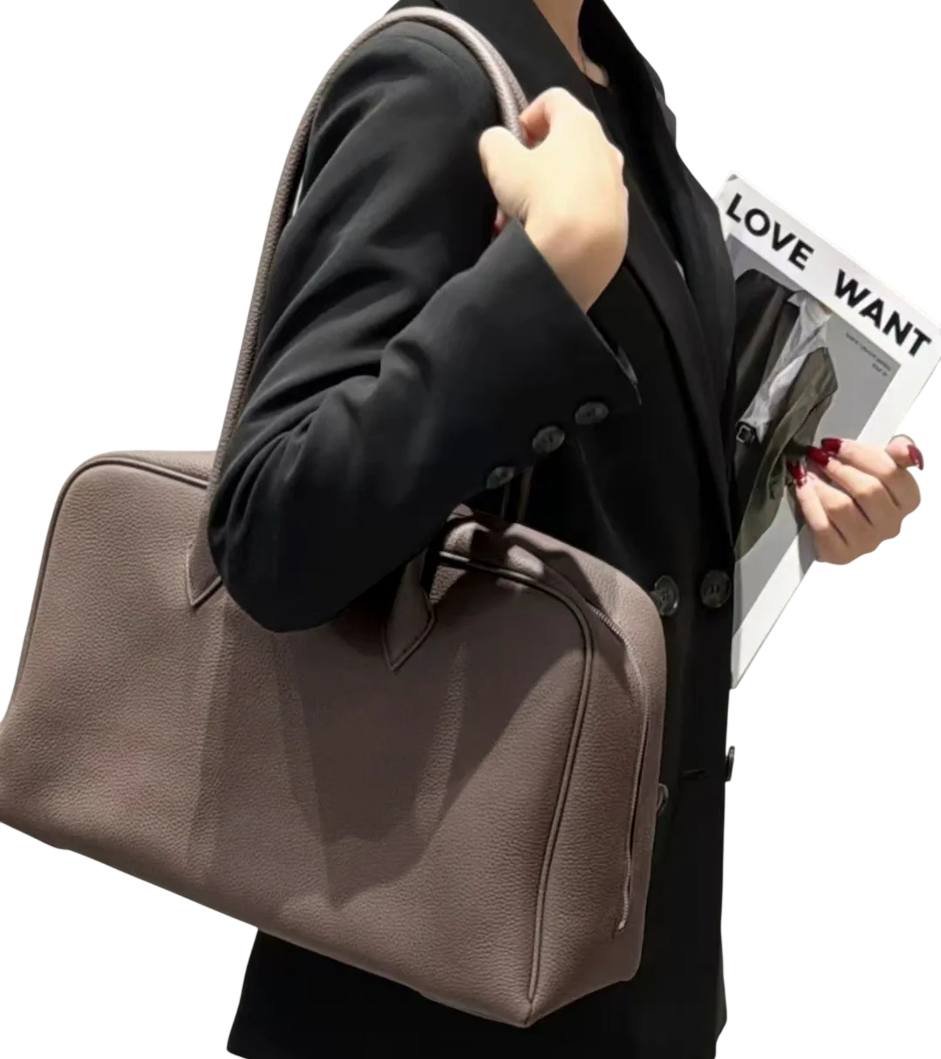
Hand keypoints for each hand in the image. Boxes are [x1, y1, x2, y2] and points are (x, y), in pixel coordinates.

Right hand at [478, 86, 628, 311]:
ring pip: (578, 177)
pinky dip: (570, 215)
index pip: (553, 99)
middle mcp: (606, 148)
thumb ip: (494, 141)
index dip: (527, 115)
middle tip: (515, 185)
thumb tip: (498, 142)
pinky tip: (551, 235)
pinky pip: (589, 208)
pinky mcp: (620, 220)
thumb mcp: (500, 162)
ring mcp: (617, 185)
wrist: (578, 254)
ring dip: (551, 190)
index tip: (514, 143)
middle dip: (537, 160)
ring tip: (529, 218)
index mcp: (580, 124)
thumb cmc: (540, 196)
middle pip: (567, 141)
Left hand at [787, 435, 923, 564]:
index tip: (833, 444)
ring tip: (806, 472)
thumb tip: (904, 449)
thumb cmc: (856, 490)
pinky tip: (801, 488)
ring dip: (819, 484)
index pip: (890, 473)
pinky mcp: (840, 555)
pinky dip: (808, 502)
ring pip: (841, 507)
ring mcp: (866, 542)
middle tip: (817, 456)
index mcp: (907, 501)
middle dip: (837, 468)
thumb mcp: (878, 467)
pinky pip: (821, 525)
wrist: (835, 523)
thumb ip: (897, 454)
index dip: (859, 454)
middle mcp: (891, 525)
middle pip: (867, 490)